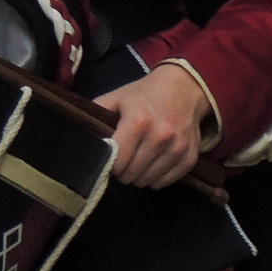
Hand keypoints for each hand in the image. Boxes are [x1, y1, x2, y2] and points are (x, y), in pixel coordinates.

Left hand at [94, 64, 211, 188]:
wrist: (184, 89)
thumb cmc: (145, 95)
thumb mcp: (116, 98)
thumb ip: (96, 116)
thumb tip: (82, 138)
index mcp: (138, 121)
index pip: (117, 162)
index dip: (110, 164)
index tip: (112, 157)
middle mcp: (160, 136)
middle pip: (131, 175)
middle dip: (124, 171)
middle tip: (126, 160)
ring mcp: (177, 148)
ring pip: (148, 181)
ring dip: (140, 176)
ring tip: (140, 161)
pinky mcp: (189, 158)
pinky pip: (166, 182)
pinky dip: (157, 178)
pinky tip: (154, 164)